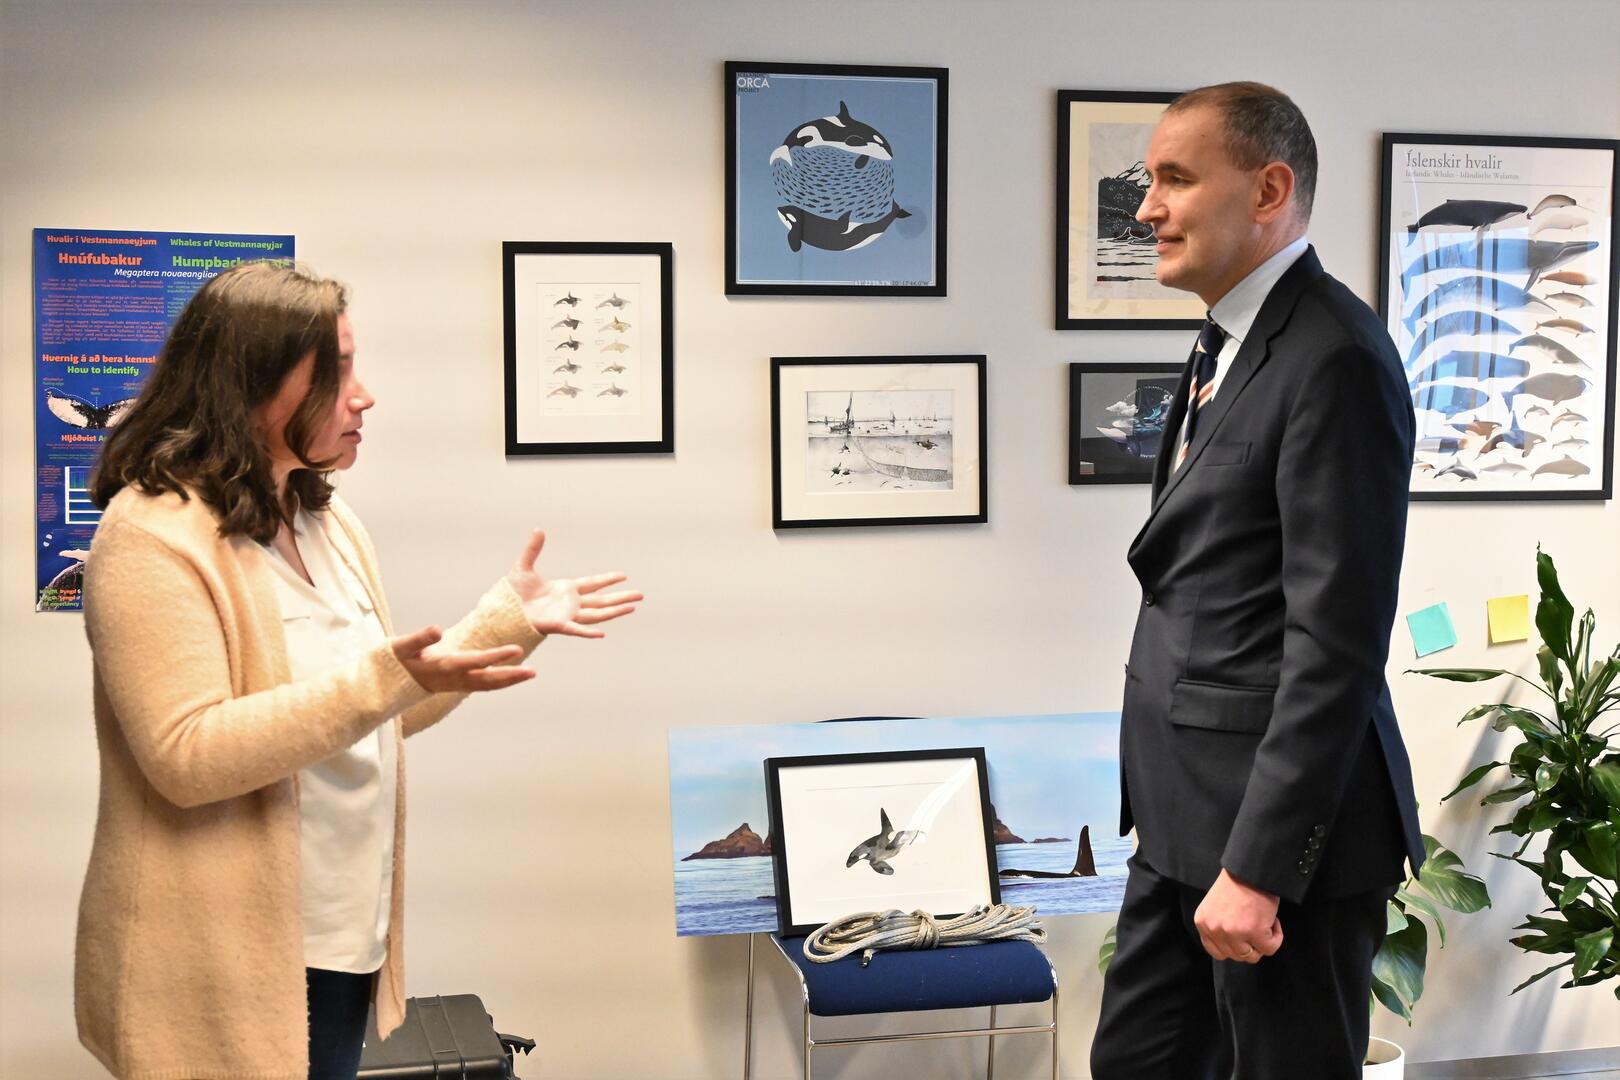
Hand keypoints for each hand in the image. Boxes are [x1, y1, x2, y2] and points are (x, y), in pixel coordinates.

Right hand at [390, 626, 535, 692]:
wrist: (384, 686)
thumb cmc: (393, 662)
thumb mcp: (401, 647)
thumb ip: (419, 638)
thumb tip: (437, 629)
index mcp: (443, 667)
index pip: (475, 662)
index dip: (496, 656)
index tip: (516, 650)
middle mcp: (453, 679)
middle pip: (487, 680)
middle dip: (511, 676)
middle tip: (533, 672)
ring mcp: (455, 685)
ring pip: (487, 686)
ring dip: (509, 681)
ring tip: (531, 674)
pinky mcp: (455, 685)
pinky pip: (482, 685)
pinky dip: (499, 682)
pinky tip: (513, 676)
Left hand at [506, 528, 641, 637]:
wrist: (502, 610)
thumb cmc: (512, 593)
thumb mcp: (523, 566)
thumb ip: (533, 549)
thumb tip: (538, 529)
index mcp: (566, 589)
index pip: (593, 584)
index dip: (608, 580)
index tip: (624, 576)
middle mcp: (571, 603)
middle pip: (602, 601)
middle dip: (621, 598)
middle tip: (640, 596)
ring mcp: (567, 615)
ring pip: (597, 614)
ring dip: (615, 611)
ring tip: (633, 608)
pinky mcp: (558, 625)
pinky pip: (576, 629)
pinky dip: (588, 632)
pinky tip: (602, 633)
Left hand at [1194, 869, 1282, 963]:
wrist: (1250, 868)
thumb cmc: (1237, 883)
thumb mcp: (1216, 906)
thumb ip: (1219, 926)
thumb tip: (1235, 947)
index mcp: (1202, 922)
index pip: (1217, 952)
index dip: (1233, 947)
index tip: (1243, 937)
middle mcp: (1215, 930)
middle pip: (1236, 955)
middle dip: (1250, 944)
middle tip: (1256, 926)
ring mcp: (1234, 933)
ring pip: (1252, 956)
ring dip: (1262, 943)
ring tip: (1264, 923)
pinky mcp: (1254, 933)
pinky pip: (1270, 948)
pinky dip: (1276, 937)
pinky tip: (1273, 921)